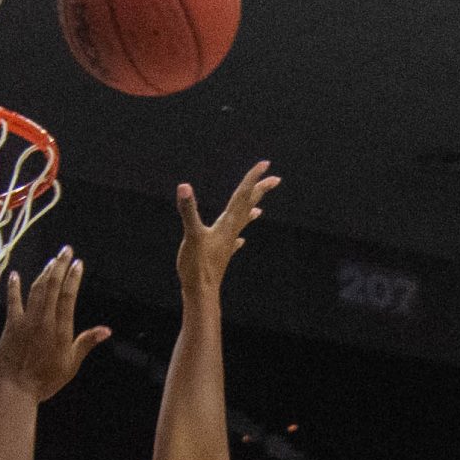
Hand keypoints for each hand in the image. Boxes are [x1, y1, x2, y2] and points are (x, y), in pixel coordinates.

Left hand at [0, 249, 109, 402]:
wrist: (15, 390)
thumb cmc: (44, 382)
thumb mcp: (71, 365)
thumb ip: (86, 343)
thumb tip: (106, 330)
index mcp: (61, 330)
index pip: (69, 296)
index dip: (73, 277)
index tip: (77, 264)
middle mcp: (45, 321)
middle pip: (53, 286)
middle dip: (60, 265)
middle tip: (65, 250)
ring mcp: (27, 321)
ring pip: (37, 289)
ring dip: (44, 273)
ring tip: (51, 261)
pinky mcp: (11, 325)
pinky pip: (13, 301)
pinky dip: (14, 287)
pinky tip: (15, 275)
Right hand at [175, 159, 278, 291]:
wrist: (201, 295)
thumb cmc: (197, 266)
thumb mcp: (191, 236)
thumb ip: (188, 211)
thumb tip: (184, 187)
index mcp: (226, 223)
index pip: (242, 195)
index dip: (252, 177)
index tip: (266, 164)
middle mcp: (230, 231)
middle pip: (248, 205)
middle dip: (260, 191)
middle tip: (275, 179)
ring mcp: (227, 244)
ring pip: (242, 223)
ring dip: (251, 211)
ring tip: (260, 207)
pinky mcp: (221, 256)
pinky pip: (233, 242)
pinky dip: (238, 237)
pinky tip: (241, 241)